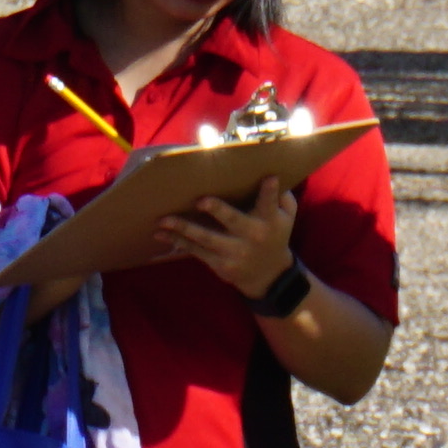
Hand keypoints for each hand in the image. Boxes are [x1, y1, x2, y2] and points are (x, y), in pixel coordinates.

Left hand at [153, 179, 296, 295]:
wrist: (268, 275)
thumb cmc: (274, 234)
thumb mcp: (286, 216)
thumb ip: (281, 196)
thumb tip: (270, 172)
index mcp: (269, 220)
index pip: (270, 203)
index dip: (270, 191)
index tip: (269, 179)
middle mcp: (252, 236)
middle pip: (233, 220)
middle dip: (218, 211)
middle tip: (201, 201)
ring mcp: (234, 252)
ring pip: (206, 238)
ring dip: (184, 228)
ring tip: (164, 220)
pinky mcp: (220, 264)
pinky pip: (196, 251)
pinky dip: (178, 242)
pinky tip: (161, 234)